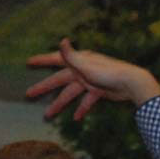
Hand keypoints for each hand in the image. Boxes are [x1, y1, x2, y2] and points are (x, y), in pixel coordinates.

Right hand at [26, 38, 159, 119]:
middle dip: (44, 87)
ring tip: (47, 115)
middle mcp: (83, 69)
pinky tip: (76, 118)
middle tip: (28, 94)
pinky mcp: (99, 90)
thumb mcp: (86, 65)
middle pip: (59, 79)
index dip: (42, 60)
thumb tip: (62, 40)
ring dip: (59, 104)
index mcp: (78, 61)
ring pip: (70, 93)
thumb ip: (71, 55)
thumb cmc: (108, 72)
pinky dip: (81, 108)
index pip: (56, 59)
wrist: (131, 83)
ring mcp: (91, 80)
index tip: (28, 62)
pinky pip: (87, 100)